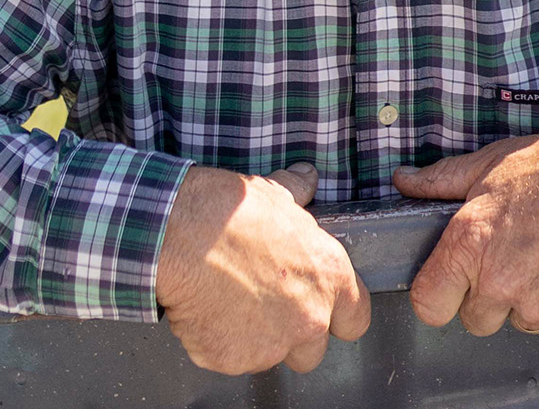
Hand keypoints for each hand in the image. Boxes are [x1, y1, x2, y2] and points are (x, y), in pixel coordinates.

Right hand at [155, 162, 371, 373]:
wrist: (182, 235)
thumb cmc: (230, 214)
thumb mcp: (275, 194)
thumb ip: (298, 192)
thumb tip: (306, 178)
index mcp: (329, 277)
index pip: (356, 320)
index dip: (338, 315)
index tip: (324, 308)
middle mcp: (309, 318)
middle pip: (313, 350)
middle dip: (292, 334)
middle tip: (265, 303)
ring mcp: (271, 345)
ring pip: (268, 355)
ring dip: (254, 338)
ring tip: (229, 299)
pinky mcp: (232, 359)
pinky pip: (229, 358)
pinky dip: (218, 341)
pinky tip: (206, 308)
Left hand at [393, 125, 538, 334]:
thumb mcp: (490, 163)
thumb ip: (441, 181)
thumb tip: (405, 180)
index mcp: (471, 244)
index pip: (428, 305)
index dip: (436, 293)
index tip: (448, 281)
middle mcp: (501, 282)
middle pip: (475, 321)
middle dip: (486, 295)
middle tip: (508, 255)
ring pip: (518, 321)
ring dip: (526, 298)